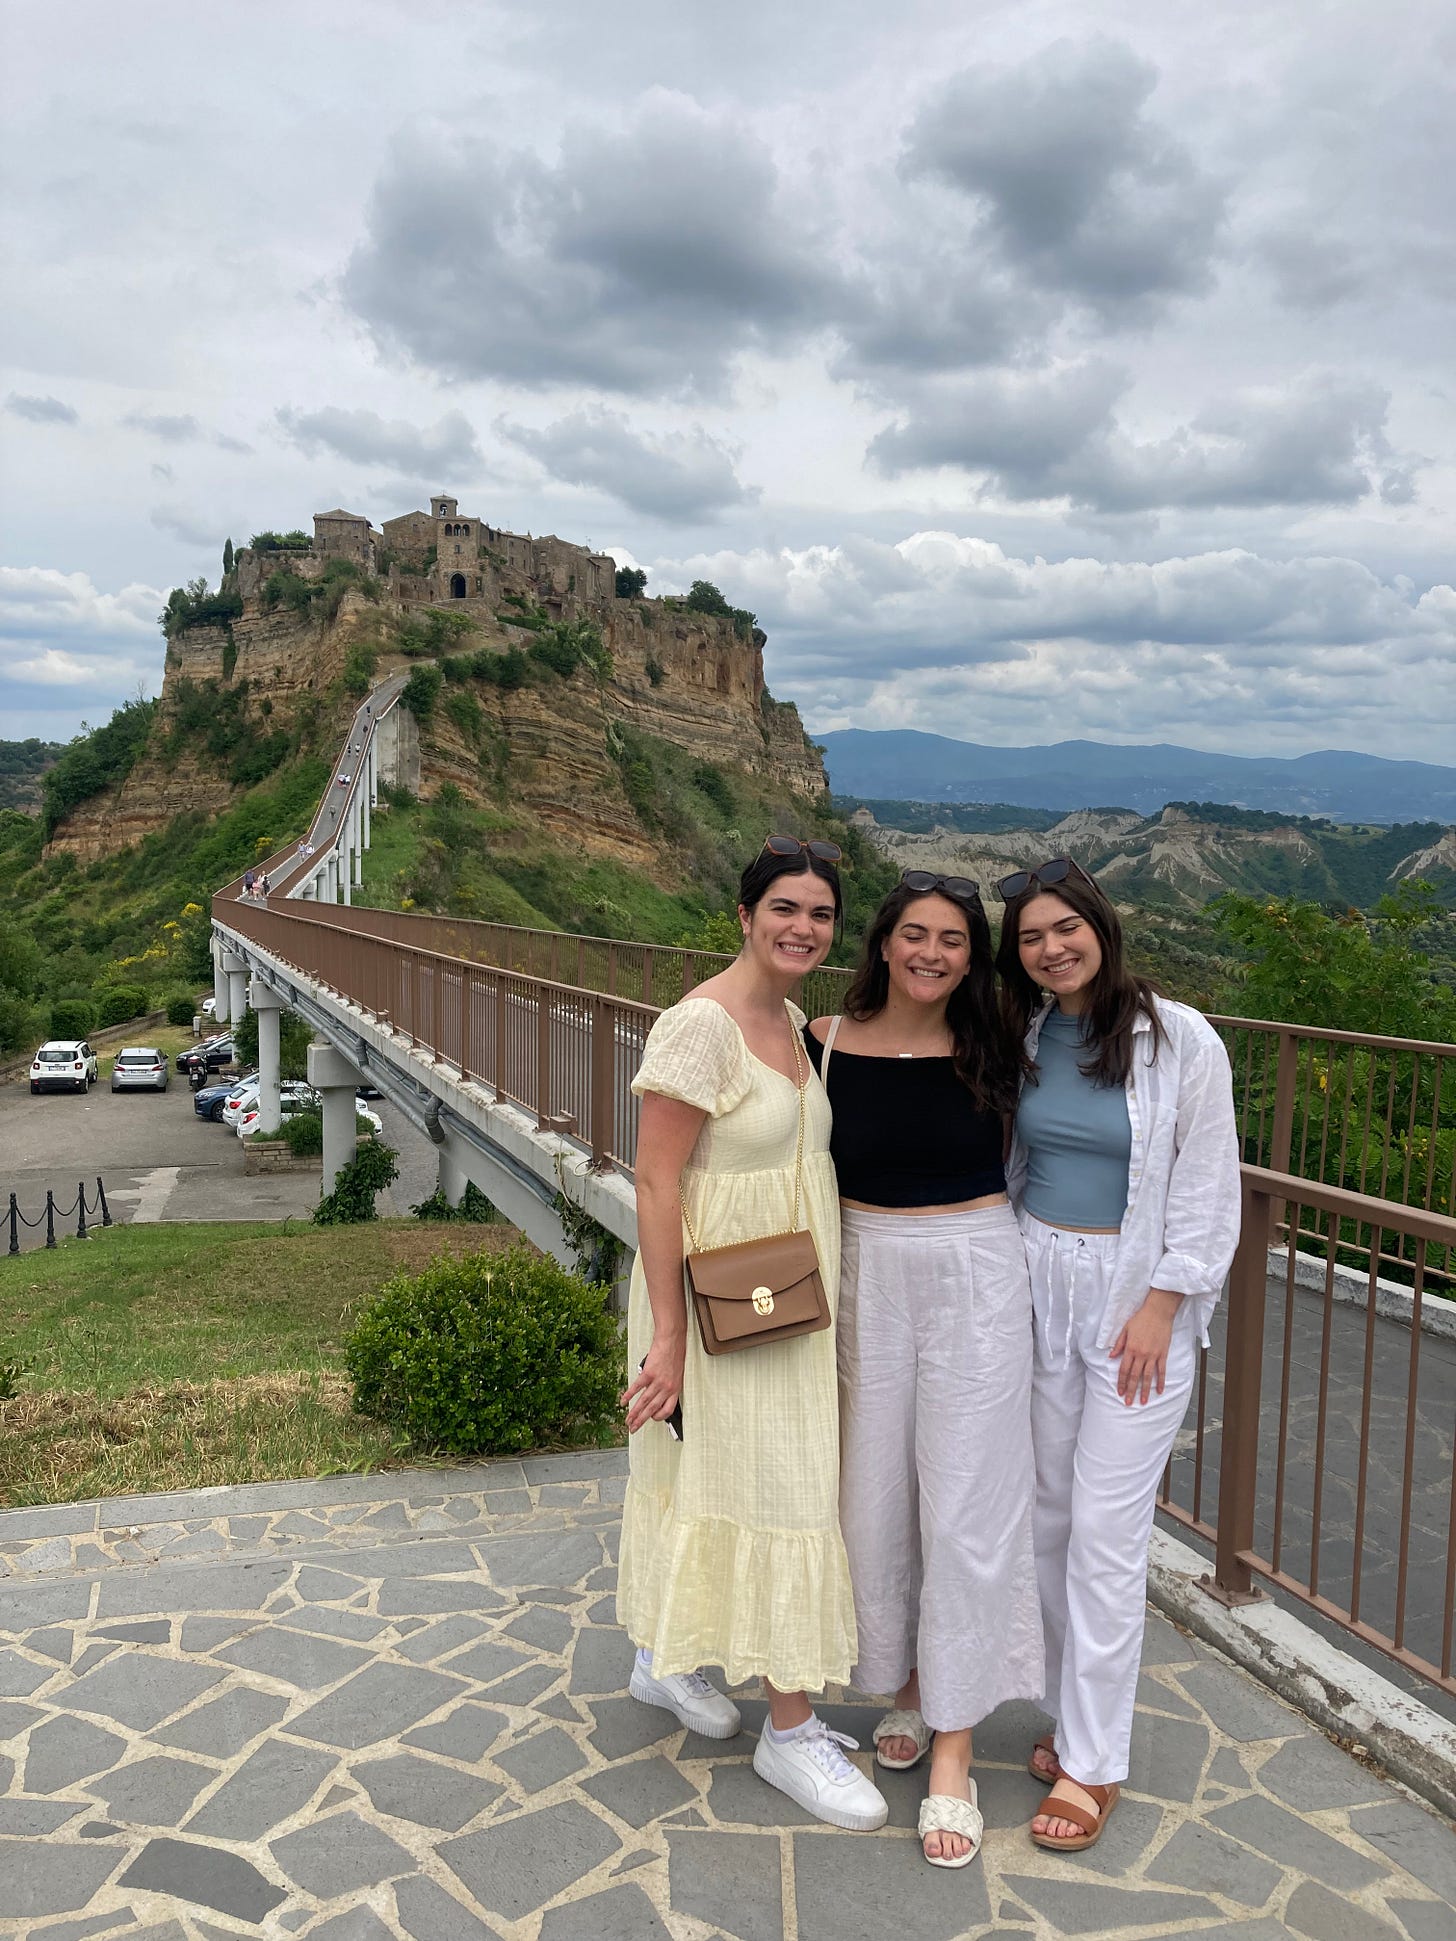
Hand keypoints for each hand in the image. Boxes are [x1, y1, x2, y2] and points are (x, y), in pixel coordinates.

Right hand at [622, 1331, 685, 1434]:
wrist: (672, 1340)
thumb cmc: (675, 1354)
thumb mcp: (677, 1373)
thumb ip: (669, 1385)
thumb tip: (658, 1394)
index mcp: (675, 1389)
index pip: (668, 1409)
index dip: (659, 1417)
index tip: (651, 1419)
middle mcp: (667, 1387)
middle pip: (652, 1409)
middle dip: (642, 1420)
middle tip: (633, 1428)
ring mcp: (657, 1381)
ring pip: (644, 1402)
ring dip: (634, 1413)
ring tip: (627, 1420)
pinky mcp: (648, 1373)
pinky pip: (636, 1387)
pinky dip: (628, 1395)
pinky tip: (623, 1401)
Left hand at [1109, 1288, 1181, 1406]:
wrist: (1158, 1312)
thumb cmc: (1140, 1319)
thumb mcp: (1125, 1329)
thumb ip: (1118, 1344)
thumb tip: (1111, 1356)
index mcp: (1130, 1348)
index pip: (1124, 1370)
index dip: (1121, 1382)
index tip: (1119, 1392)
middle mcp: (1141, 1354)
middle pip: (1134, 1376)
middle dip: (1131, 1390)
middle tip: (1128, 1403)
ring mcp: (1153, 1355)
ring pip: (1147, 1376)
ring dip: (1145, 1390)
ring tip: (1142, 1402)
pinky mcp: (1163, 1354)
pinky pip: (1162, 1371)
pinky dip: (1161, 1381)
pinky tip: (1159, 1391)